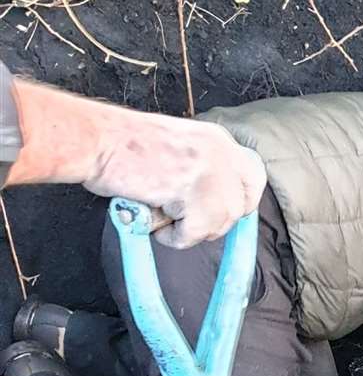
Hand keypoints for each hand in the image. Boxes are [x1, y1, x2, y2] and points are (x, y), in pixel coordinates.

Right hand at [8, 79, 266, 248]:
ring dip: (190, 230)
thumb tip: (211, 201)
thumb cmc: (121, 146)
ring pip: (220, 223)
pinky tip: (153, 218)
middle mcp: (222, 152)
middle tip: (186, 222)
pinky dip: (173, 236)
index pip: (253, 176)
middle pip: (242, 204)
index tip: (222, 213)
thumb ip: (200, 168)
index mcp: (218, 139)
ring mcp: (210, 171)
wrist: (96, 140)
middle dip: (217, 221)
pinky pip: (195, 233)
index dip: (240, 200)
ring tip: (160, 215)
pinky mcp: (193, 191)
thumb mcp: (177, 147)